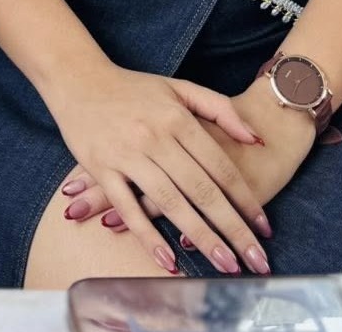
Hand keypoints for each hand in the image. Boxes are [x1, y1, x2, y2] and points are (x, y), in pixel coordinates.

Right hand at [62, 84, 316, 255]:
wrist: (77, 76)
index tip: (264, 228)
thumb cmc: (132, 86)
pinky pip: (128, 207)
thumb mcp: (179, 87)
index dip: (246, 200)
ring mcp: (127, 153)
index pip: (220, 167)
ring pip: (169, 203)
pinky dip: (147, 235)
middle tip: (255, 261)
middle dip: (232, 229)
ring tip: (224, 264)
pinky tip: (168, 259)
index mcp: (177, 118)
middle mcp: (155, 136)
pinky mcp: (101, 167)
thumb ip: (219, 109)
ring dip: (200, 237)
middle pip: (201, 190)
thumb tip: (256, 137)